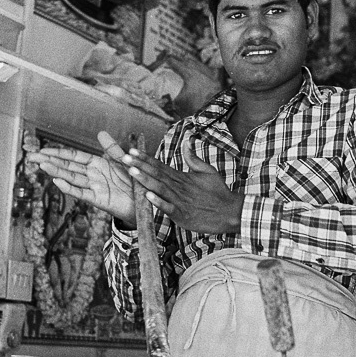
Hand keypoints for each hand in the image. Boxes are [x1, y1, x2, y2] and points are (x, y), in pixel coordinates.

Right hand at [27, 131, 134, 224]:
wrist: (144, 201)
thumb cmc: (134, 182)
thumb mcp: (124, 161)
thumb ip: (112, 148)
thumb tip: (101, 133)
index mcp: (97, 164)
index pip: (73, 157)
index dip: (58, 153)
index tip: (42, 151)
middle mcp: (92, 175)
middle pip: (67, 166)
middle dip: (49, 161)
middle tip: (31, 158)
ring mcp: (94, 187)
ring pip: (71, 178)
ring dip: (56, 172)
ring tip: (41, 165)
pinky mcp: (99, 199)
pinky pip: (82, 193)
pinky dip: (69, 188)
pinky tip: (57, 182)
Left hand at [122, 141, 243, 234]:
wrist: (230, 212)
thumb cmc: (219, 193)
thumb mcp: (208, 171)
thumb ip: (194, 158)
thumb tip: (186, 141)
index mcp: (182, 177)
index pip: (160, 166)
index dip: (145, 158)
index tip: (132, 151)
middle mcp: (179, 187)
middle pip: (156, 174)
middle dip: (139, 165)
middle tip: (124, 157)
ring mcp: (180, 201)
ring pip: (160, 188)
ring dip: (145, 180)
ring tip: (132, 171)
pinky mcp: (183, 215)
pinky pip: (168, 207)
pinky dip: (158, 201)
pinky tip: (148, 196)